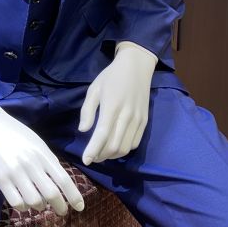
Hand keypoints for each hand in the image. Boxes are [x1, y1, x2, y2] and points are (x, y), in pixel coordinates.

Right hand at [0, 98, 84, 215]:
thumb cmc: (13, 132)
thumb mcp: (36, 142)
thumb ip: (48, 159)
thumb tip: (60, 179)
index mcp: (42, 153)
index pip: (63, 179)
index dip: (73, 195)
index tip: (80, 207)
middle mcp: (31, 164)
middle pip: (51, 193)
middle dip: (60, 207)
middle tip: (62, 212)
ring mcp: (15, 172)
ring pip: (34, 201)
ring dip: (40, 207)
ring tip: (40, 205)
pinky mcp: (0, 178)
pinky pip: (16, 202)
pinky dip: (23, 207)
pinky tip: (24, 204)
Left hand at [78, 41, 156, 165]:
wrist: (137, 66)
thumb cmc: (111, 76)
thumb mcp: (94, 89)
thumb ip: (87, 110)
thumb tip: (83, 130)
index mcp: (112, 106)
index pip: (102, 134)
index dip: (93, 150)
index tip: (86, 160)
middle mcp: (127, 115)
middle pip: (115, 146)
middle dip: (101, 156)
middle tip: (92, 156)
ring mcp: (138, 119)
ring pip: (126, 148)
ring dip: (113, 155)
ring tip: (102, 153)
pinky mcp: (145, 121)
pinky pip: (135, 143)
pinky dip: (124, 149)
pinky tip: (116, 146)